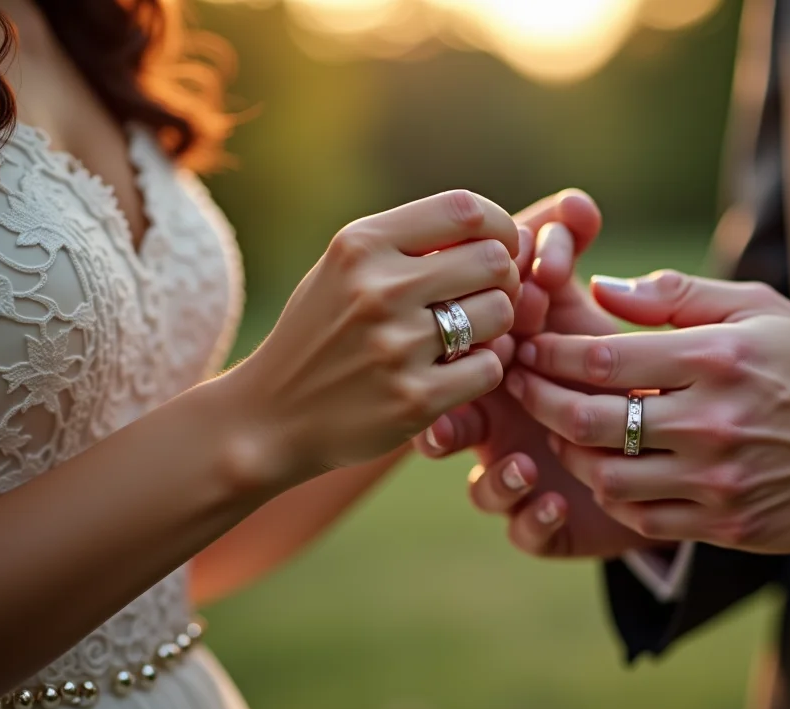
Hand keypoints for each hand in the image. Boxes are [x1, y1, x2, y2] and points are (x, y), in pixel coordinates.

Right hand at [222, 190, 520, 484]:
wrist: (270, 418)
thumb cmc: (323, 333)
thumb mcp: (346, 269)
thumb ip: (415, 244)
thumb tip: (519, 233)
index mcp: (360, 245)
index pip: (465, 209)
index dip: (500, 226)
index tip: (501, 248)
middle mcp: (378, 288)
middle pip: (492, 260)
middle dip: (502, 279)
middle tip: (485, 299)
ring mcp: (396, 345)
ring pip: (499, 313)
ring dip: (496, 327)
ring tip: (466, 337)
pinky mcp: (414, 398)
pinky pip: (490, 368)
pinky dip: (483, 370)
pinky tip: (454, 374)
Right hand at [414, 189, 658, 557]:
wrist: (680, 439)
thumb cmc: (612, 349)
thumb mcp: (585, 298)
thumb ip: (573, 250)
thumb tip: (578, 205)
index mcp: (502, 368)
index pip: (469, 353)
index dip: (486, 332)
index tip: (524, 306)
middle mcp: (503, 422)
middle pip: (457, 425)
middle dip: (459, 417)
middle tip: (475, 408)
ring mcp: (520, 469)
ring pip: (485, 487)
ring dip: (496, 479)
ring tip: (523, 467)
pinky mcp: (548, 518)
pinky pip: (525, 529)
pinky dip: (532, 518)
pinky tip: (555, 500)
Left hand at [505, 270, 789, 553]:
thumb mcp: (760, 309)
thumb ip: (679, 295)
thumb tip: (605, 286)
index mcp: (717, 359)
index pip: (601, 357)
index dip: (548, 352)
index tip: (525, 345)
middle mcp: (713, 422)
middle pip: (589, 420)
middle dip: (536, 401)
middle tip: (519, 387)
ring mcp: (717, 480)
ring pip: (606, 476)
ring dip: (571, 453)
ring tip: (562, 429)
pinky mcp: (725, 524)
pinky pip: (641, 518)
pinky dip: (612, 495)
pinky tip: (608, 469)